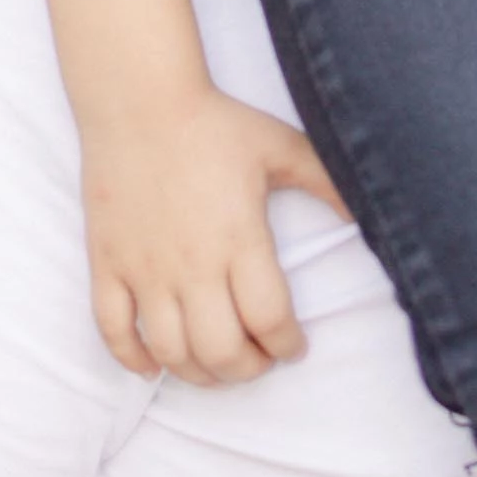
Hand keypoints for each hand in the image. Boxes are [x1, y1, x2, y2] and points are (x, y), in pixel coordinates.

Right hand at [80, 84, 347, 385]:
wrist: (140, 102)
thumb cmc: (216, 124)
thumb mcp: (283, 147)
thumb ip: (327, 183)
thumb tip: (368, 214)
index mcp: (239, 239)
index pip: (269, 319)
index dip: (287, 345)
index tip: (295, 347)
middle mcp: (191, 265)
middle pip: (221, 350)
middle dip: (248, 370)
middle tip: (260, 361)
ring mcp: (144, 269)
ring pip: (171, 351)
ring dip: (199, 374)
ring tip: (218, 367)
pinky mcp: (108, 265)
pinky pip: (113, 331)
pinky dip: (132, 360)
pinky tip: (154, 366)